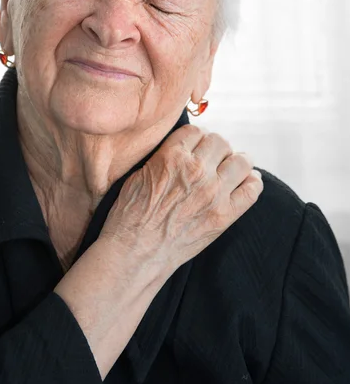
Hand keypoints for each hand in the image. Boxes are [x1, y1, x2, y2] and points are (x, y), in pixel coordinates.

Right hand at [99, 124, 262, 276]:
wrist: (136, 252)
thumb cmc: (131, 214)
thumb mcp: (140, 173)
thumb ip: (165, 156)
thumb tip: (183, 149)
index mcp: (172, 156)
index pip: (196, 131)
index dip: (197, 137)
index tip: (198, 145)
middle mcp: (196, 170)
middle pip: (220, 142)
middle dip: (216, 147)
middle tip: (214, 157)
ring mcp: (213, 193)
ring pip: (240, 161)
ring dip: (237, 161)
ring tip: (233, 167)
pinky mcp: (224, 216)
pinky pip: (252, 190)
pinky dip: (252, 182)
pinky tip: (246, 182)